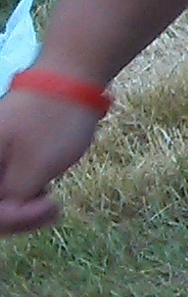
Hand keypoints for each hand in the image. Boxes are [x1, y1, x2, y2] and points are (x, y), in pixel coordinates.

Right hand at [0, 86, 101, 237]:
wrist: (72, 77)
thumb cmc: (54, 121)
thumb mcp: (34, 169)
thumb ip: (10, 203)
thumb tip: (3, 215)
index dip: (11, 219)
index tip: (46, 204)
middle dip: (16, 218)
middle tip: (51, 208)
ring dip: (22, 210)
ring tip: (51, 203)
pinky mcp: (4, 159)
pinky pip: (5, 189)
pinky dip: (24, 198)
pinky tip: (45, 197)